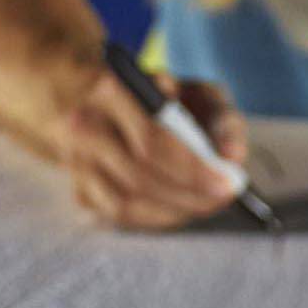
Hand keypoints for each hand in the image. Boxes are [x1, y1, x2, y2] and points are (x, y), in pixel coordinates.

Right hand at [51, 68, 246, 230]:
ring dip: (174, 210)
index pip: (152, 141)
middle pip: (138, 176)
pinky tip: (178, 207)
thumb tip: (232, 156)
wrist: (88, 97)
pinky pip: (119, 214)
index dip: (192, 168)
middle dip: (189, 193)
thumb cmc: (153, 95)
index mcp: (108, 90)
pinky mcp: (78, 189)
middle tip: (223, 196)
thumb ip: (220, 117)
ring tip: (205, 203)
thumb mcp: (193, 90)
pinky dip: (155, 217)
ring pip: (126, 202)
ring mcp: (75, 162)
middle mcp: (82, 128)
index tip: (227, 181)